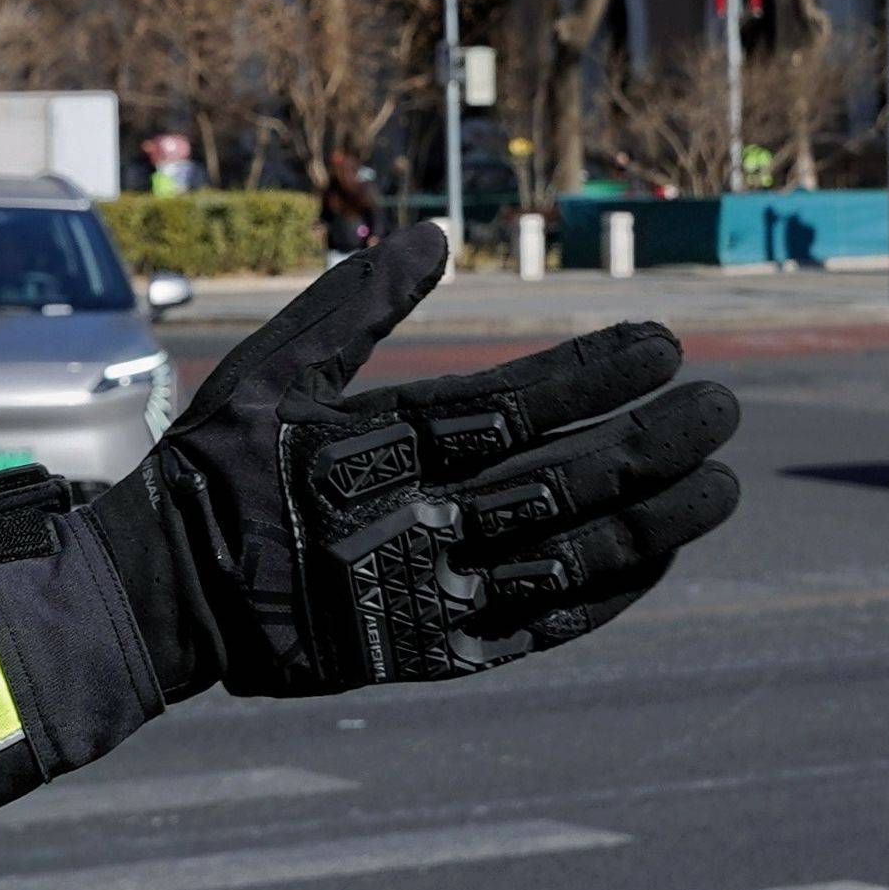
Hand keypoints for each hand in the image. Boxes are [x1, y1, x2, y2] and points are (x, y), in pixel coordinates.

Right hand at [85, 223, 739, 697]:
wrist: (163, 598)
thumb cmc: (217, 471)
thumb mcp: (269, 371)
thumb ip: (352, 305)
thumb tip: (432, 236)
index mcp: (377, 448)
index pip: (512, 404)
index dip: (597, 376)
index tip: (668, 345)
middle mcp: (412, 522)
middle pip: (562, 481)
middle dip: (654, 443)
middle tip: (725, 412)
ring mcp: (426, 594)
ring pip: (568, 557)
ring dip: (654, 521)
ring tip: (723, 486)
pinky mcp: (430, 652)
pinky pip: (540, 627)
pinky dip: (609, 595)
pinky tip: (660, 558)